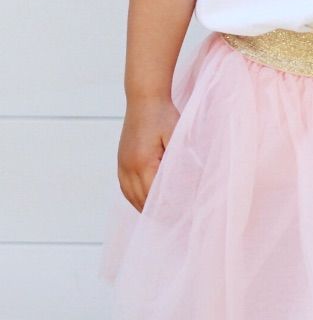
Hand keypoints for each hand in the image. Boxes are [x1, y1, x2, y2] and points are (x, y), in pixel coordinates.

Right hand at [117, 97, 179, 212]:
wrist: (144, 98)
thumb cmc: (164, 115)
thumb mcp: (176, 135)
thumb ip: (179, 158)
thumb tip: (183, 179)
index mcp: (143, 163)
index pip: (154, 196)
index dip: (166, 208)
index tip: (179, 216)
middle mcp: (129, 167)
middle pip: (141, 200)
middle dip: (156, 212)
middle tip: (173, 221)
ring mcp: (122, 164)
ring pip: (130, 196)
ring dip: (143, 207)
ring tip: (159, 216)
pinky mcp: (121, 160)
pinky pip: (124, 187)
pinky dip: (134, 197)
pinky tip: (143, 202)